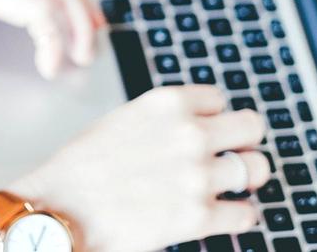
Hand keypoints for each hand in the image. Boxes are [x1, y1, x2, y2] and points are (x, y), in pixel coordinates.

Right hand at [10, 85, 270, 251]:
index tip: (206, 131)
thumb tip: (194, 125)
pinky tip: (219, 216)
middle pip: (252, 127)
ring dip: (244, 180)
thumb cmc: (82, 169)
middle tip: (231, 157)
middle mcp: (189, 134)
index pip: (219, 99)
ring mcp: (197, 176)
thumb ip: (163, 119)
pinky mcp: (199, 218)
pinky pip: (247, 214)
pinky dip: (238, 217)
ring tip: (227, 188)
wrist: (59, 210)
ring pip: (257, 170)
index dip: (212, 118)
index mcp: (167, 104)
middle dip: (242, 143)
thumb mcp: (123, 120)